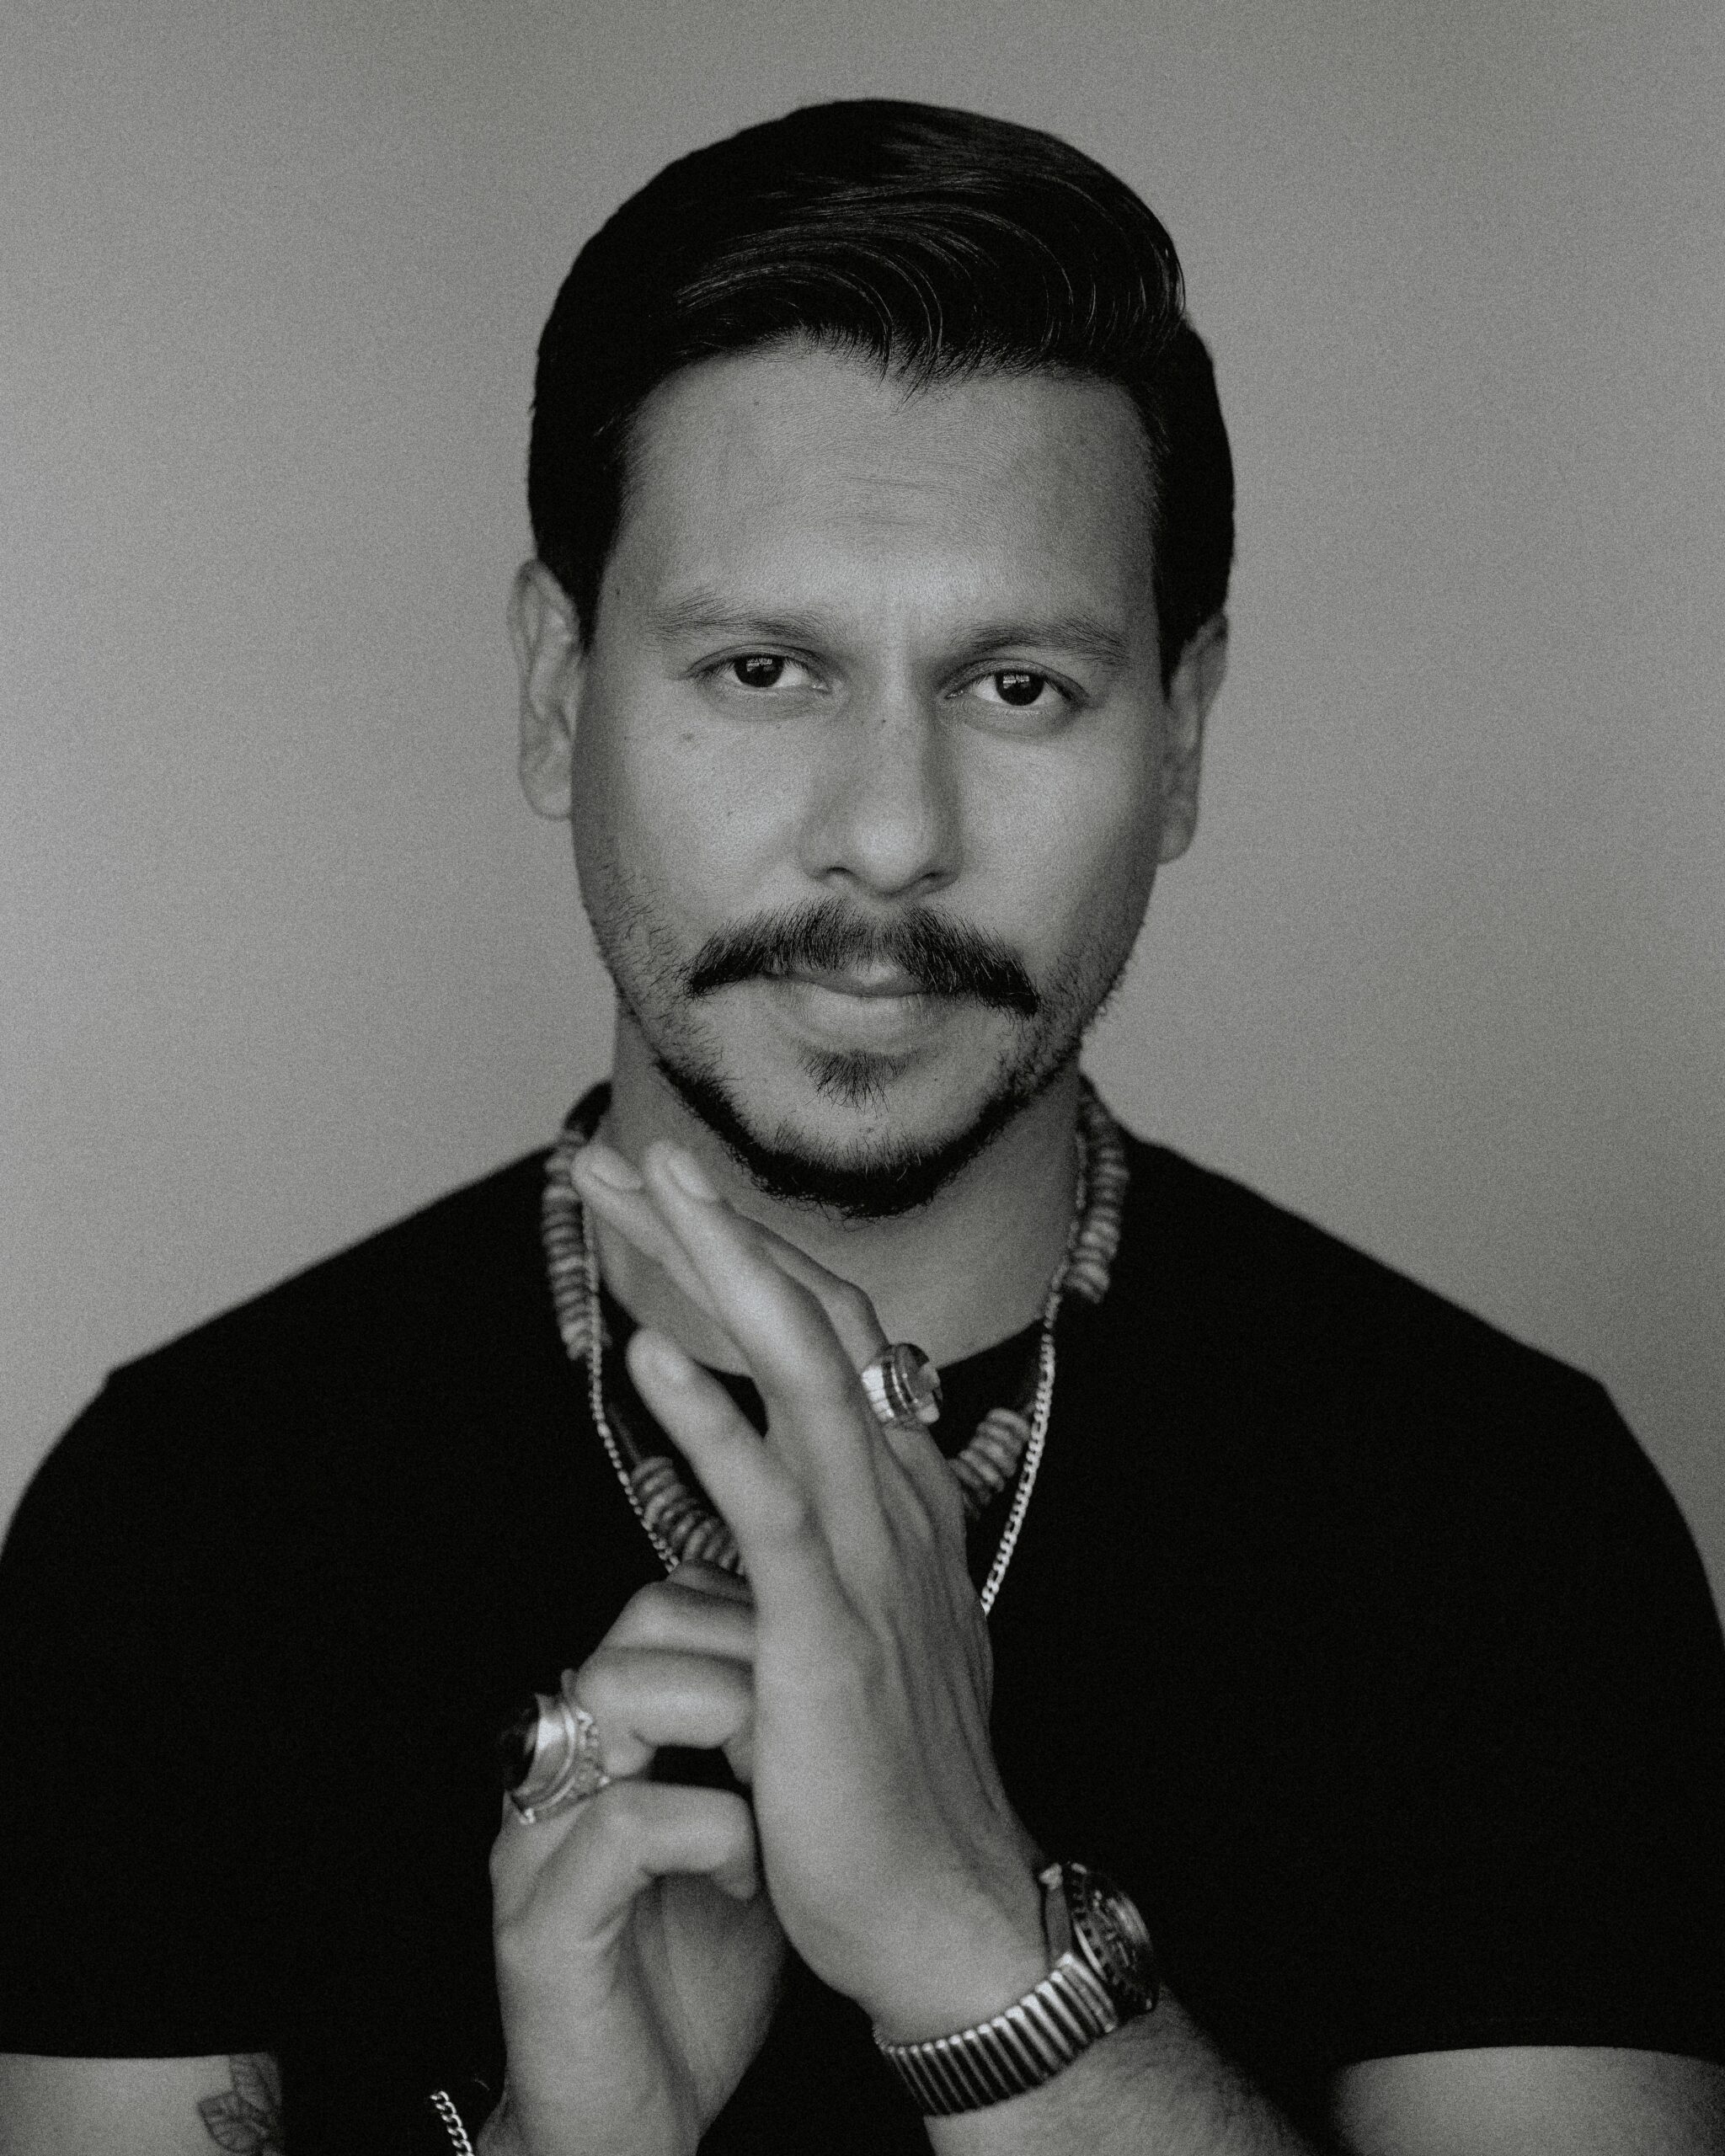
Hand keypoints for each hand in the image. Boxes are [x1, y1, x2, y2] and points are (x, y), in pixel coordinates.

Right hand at [487, 1564, 784, 2155]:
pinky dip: (710, 1831)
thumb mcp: (755, 1849)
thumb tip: (841, 1682)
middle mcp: (558, 1777)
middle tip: (809, 1721)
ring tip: (782, 1786)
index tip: (821, 1674)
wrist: (633, 2132)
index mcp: (605, 1749)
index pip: (661, 1611)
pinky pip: (625, 1825)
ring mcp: (537, 1845)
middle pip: (636, 1630)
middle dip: (746, 1655)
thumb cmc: (694, 1991)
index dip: (750, 1621)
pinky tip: (750, 1874)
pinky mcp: (541, 1925)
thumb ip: (769, 1764)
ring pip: (616, 1700)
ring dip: (728, 1726)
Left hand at [571, 1140, 1048, 2043]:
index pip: (825, 1336)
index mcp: (898, 1495)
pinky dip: (712, 1421)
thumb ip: (846, 1538)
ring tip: (651, 1192)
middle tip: (630, 1155)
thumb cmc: (896, 1778)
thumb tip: (807, 1482)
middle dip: (717, 1229)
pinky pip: (766, 1503)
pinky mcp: (828, 1627)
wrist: (948, 1907)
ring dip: (721, 1271)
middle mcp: (894, 1499)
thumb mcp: (875, 1628)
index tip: (665, 1202)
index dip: (745, 1257)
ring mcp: (869, 1554)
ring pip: (802, 1373)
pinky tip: (650, 1360)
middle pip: (809, 1321)